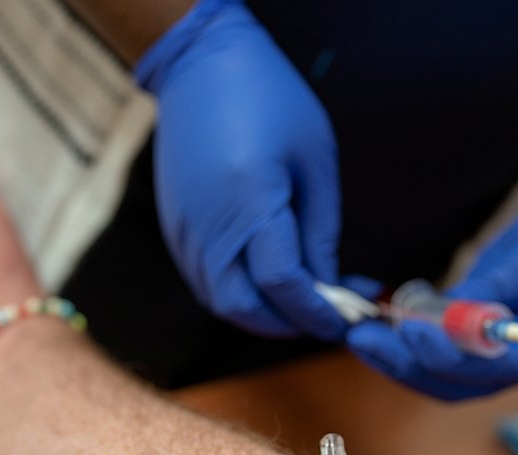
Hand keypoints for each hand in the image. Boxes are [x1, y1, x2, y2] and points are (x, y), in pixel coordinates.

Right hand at [137, 0, 345, 338]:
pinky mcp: (174, 228)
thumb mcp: (315, 161)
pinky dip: (236, 293)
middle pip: (244, 308)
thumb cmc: (270, 101)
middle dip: (286, 324)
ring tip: (297, 299)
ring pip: (220, 301)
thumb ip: (320, 232)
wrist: (201, 68)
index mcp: (250, 202)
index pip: (284, 285)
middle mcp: (208, 226)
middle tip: (321, 315)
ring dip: (261, 314)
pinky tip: (264, 278)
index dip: (317, 311)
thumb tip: (327, 285)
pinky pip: (204, 280)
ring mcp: (184, 230)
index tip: (343, 318)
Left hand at [347, 181, 517, 399]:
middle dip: (404, 363)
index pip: (490, 370)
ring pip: (439, 372)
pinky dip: (405, 337)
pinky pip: (437, 347)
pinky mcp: (478, 336)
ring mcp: (497, 354)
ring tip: (359, 333)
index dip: (447, 357)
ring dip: (396, 355)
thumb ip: (487, 293)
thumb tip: (436, 319)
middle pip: (454, 382)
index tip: (412, 332)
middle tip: (362, 339)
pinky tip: (376, 319)